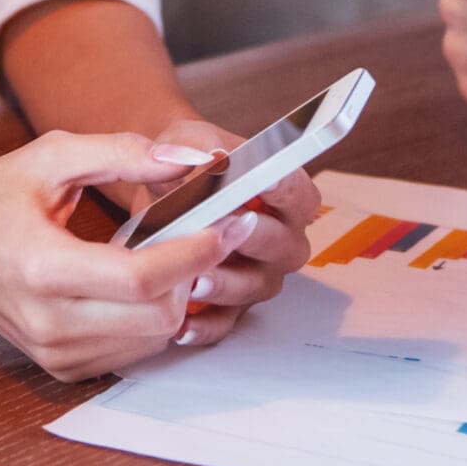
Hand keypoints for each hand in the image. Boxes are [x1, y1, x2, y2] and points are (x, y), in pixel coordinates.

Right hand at [0, 131, 259, 380]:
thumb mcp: (51, 156)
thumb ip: (123, 152)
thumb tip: (190, 162)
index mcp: (42, 268)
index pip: (141, 278)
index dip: (194, 253)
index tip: (228, 225)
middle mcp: (48, 322)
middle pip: (157, 317)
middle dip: (194, 275)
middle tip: (207, 236)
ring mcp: (54, 353)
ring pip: (153, 341)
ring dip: (178, 299)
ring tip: (172, 255)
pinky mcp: (60, 367)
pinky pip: (131, 353)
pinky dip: (152, 320)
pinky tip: (144, 284)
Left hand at [147, 117, 319, 350]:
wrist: (166, 190)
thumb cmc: (193, 163)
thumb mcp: (193, 139)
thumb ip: (201, 145)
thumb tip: (211, 157)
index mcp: (287, 196)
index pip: (299, 194)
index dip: (283, 188)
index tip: (261, 181)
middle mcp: (282, 239)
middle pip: (282, 245)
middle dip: (252, 238)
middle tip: (224, 231)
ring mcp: (259, 274)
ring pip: (254, 286)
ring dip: (226, 284)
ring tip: (195, 278)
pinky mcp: (233, 304)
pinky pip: (226, 322)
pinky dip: (204, 326)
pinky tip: (182, 323)